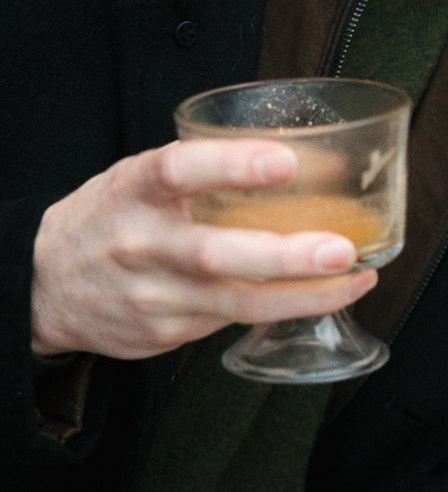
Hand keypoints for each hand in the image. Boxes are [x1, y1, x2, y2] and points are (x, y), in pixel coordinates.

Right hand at [30, 138, 378, 359]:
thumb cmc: (114, 217)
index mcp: (134, 189)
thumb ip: (205, 170)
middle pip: (215, 254)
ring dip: (305, 295)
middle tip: (342, 248)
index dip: (233, 164)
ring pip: (236, 301)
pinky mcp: (166, 331)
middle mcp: (142, 242)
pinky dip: (284, 308)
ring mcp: (153, 293)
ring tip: (357, 278)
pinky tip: (323, 296)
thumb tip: (314, 163)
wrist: (46, 283)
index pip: (177, 169)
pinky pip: (234, 321)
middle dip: (285, 255)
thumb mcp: (142, 178)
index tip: (286, 159)